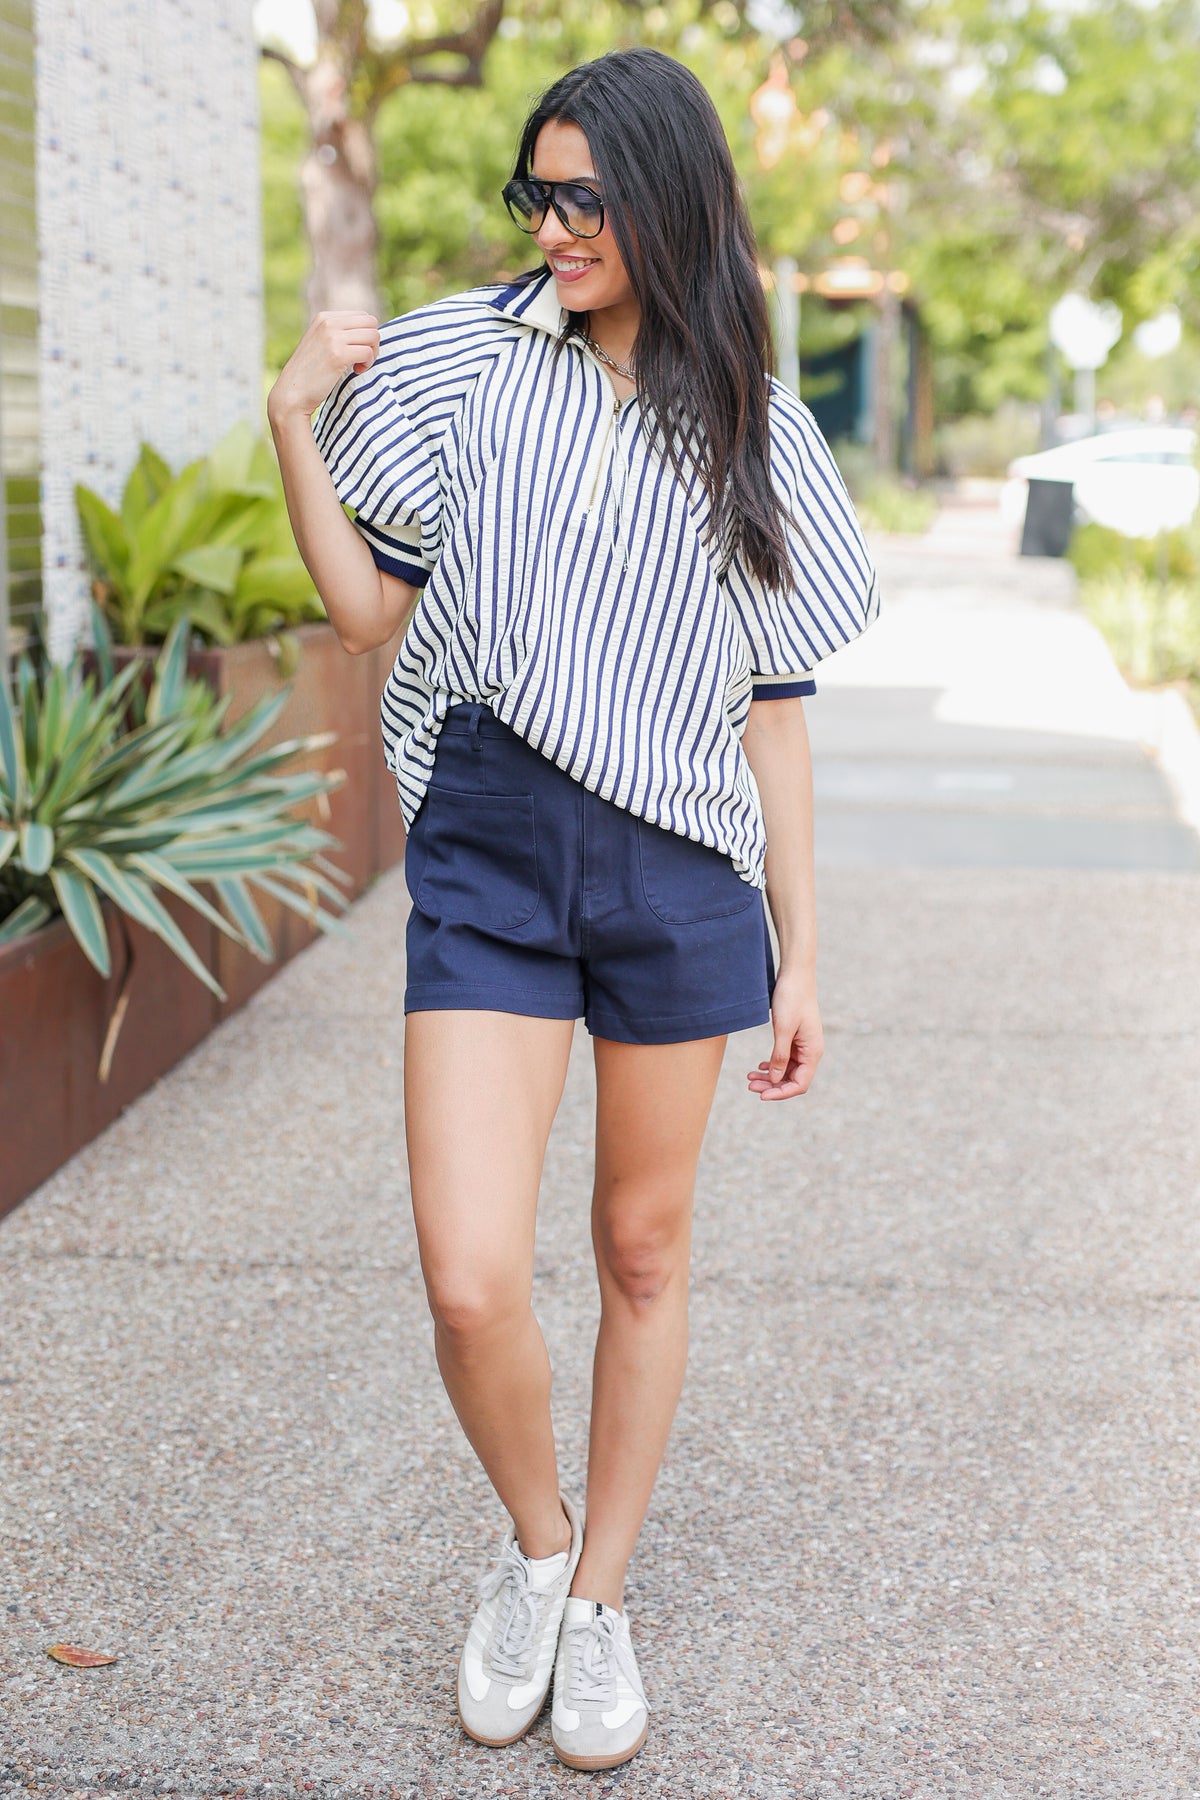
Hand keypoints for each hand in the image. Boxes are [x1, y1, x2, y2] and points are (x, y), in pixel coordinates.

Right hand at [267, 310, 379, 426]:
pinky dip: (368, 364)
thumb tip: (369, 331)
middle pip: (371, 322)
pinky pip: (368, 352)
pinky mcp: (338, 354)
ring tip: (359, 366)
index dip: (366, 335)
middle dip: (373, 342)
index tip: (357, 351)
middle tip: (363, 359)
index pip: (362, 315)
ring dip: (372, 353)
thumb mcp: (320, 342)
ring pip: (373, 335)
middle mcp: (328, 322)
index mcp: (325, 317)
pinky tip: (356, 371)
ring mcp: (333, 337)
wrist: (292, 392)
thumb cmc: (310, 372)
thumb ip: (338, 333)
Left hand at [747, 967, 823, 1100]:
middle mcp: (811, 1051)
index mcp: (813, 1051)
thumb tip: (775, 1079)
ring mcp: (803, 1045)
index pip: (799, 1084)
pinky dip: (772, 1064)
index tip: (761, 1095)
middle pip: (792, 1079)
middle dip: (772, 1085)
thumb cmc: (792, 998)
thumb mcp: (783, 1029)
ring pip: (787, 1070)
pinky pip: (785, 1059)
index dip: (781, 1093)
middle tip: (750, 1085)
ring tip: (750, 1077)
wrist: (795, 975)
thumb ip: (780, 1055)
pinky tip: (760, 1066)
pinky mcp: (795, 1038)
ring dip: (770, 1076)